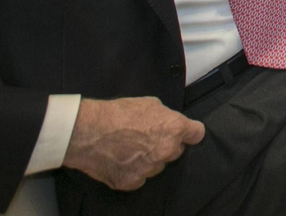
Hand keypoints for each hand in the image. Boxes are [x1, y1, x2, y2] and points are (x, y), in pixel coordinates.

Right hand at [62, 96, 203, 191]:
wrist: (88, 132)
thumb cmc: (117, 113)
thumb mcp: (148, 103)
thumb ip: (164, 115)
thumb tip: (167, 122)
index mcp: (174, 129)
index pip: (197, 134)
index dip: (190, 132)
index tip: (186, 133)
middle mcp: (166, 151)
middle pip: (176, 151)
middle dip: (166, 145)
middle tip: (147, 138)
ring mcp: (149, 169)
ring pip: (157, 166)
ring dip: (150, 160)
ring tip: (130, 149)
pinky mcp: (132, 182)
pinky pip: (140, 177)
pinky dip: (133, 171)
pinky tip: (121, 160)